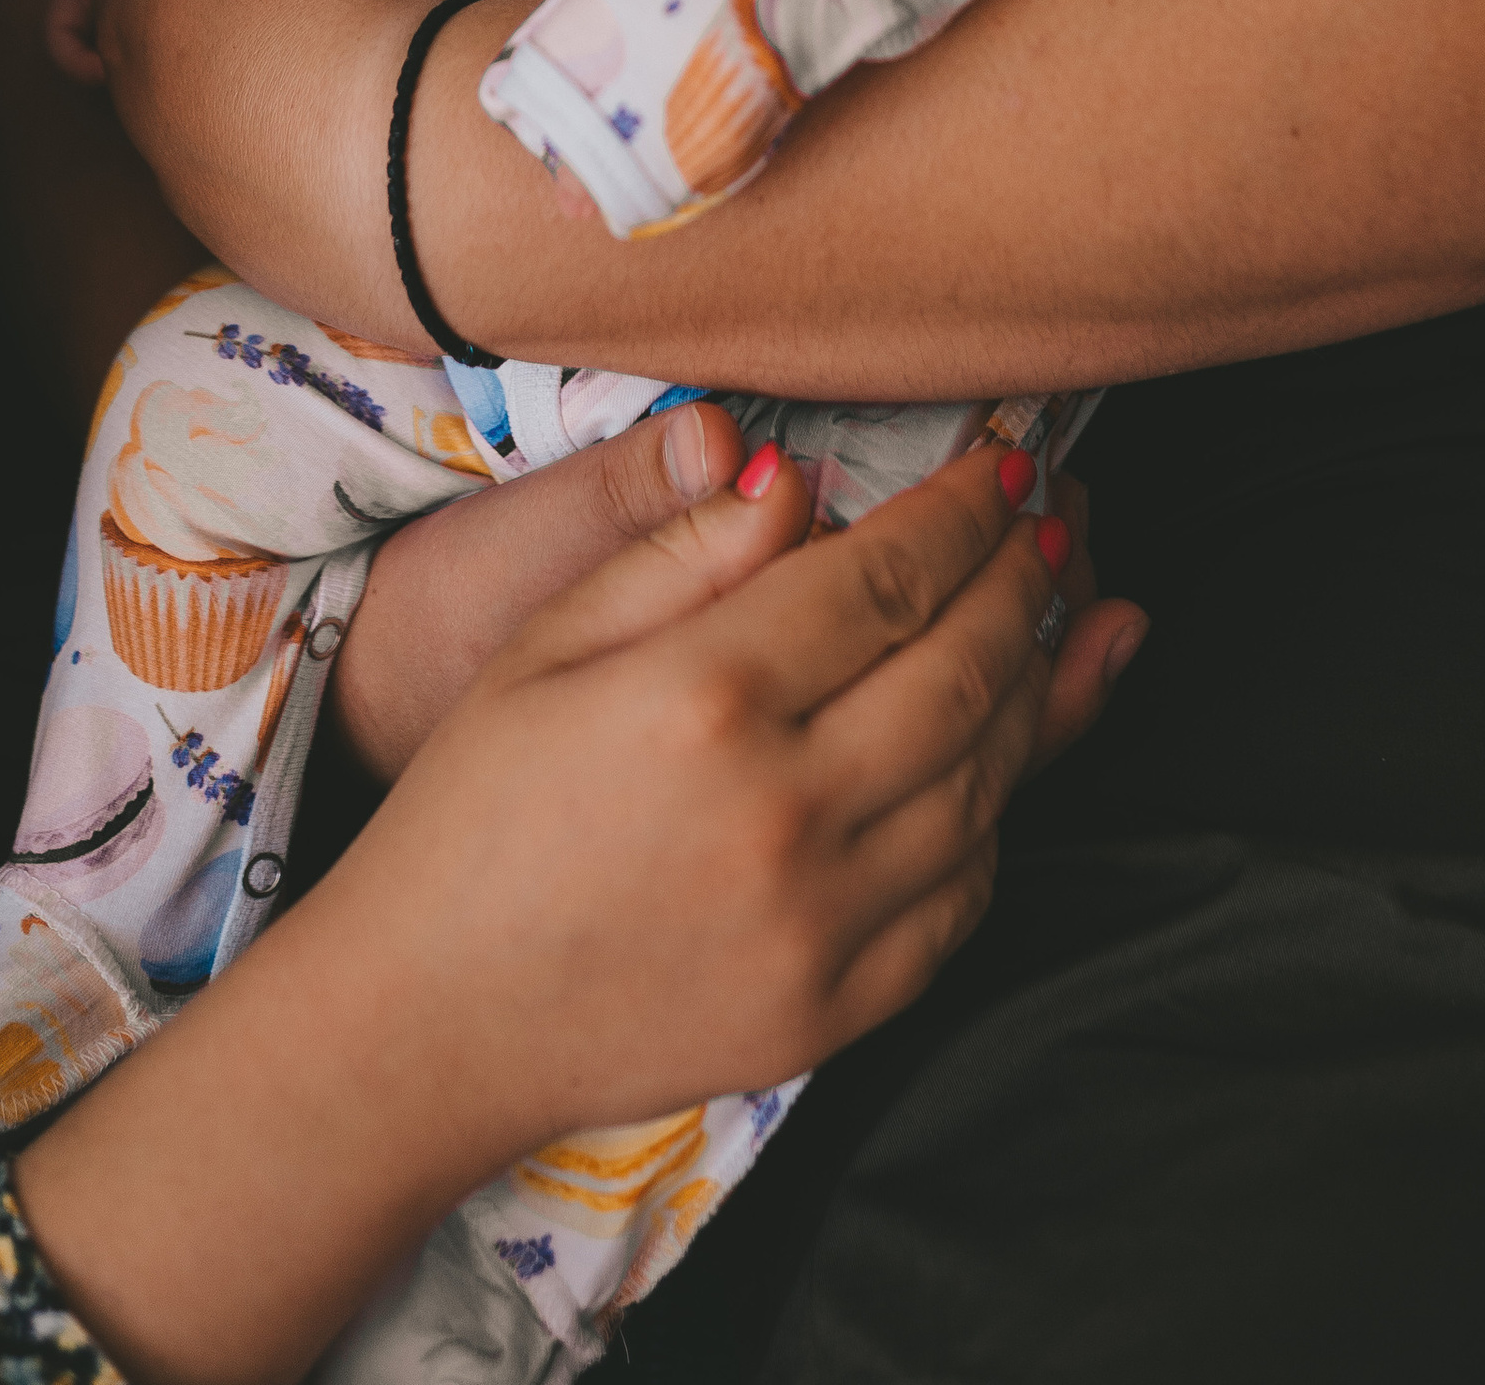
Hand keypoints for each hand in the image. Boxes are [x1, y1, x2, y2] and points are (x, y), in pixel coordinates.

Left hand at [96, 0, 508, 330]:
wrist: (427, 165)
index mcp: (138, 9)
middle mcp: (149, 114)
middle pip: (152, 54)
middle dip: (204, 20)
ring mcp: (202, 198)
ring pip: (206, 135)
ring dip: (254, 100)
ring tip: (340, 69)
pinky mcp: (267, 261)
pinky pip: (272, 203)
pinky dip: (304, 172)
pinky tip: (371, 148)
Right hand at [357, 435, 1134, 1141]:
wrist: (434, 1019)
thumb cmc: (474, 813)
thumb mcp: (547, 644)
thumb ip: (682, 551)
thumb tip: (794, 475)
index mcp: (705, 698)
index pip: (888, 577)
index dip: (963, 511)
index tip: (1000, 465)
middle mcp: (784, 811)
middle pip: (964, 670)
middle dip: (1023, 579)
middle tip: (1050, 519)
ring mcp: (822, 924)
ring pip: (988, 783)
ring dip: (1035, 687)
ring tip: (1050, 616)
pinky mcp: (838, 1011)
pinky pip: (964, 897)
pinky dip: (998, 813)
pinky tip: (997, 755)